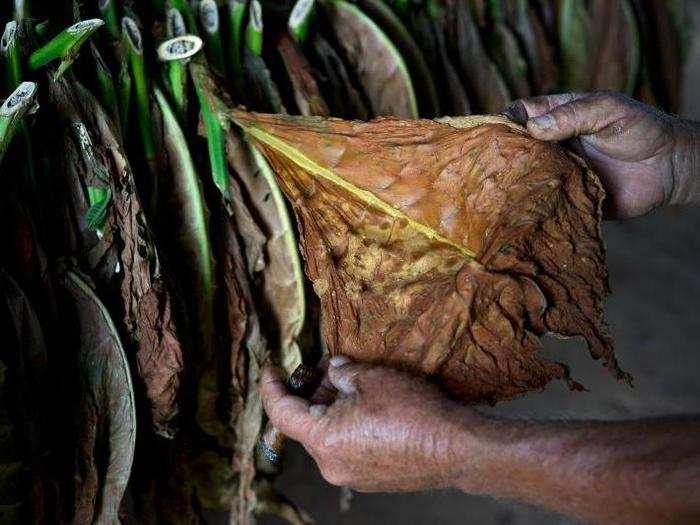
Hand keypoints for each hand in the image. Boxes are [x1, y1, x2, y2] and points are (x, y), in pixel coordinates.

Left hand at [261, 356, 483, 491]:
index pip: (281, 413)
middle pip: (306, 423)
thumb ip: (341, 371)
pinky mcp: (370, 478)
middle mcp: (331, 465)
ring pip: (327, 434)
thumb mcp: (371, 378)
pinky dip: (345, 423)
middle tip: (324, 366)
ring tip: (349, 381)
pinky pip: (346, 446)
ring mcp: (351, 475)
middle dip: (311, 392)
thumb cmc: (413, 412)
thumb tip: (331, 369)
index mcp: (324, 440)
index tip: (270, 369)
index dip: (271, 388)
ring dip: (331, 407)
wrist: (456, 449)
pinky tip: (364, 404)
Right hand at [504, 91, 698, 217]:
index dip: (505, 121)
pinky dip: (533, 206)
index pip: (521, 115)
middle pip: (517, 149)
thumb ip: (572, 115)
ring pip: (526, 177)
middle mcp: (552, 145)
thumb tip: (533, 128)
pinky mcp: (566, 198)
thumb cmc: (641, 129)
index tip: (497, 132)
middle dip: (503, 156)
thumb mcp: (607, 110)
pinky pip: (545, 203)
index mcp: (557, 117)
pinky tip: (522, 208)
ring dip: (515, 182)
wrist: (669, 168)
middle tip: (492, 164)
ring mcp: (557, 172)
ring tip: (501, 189)